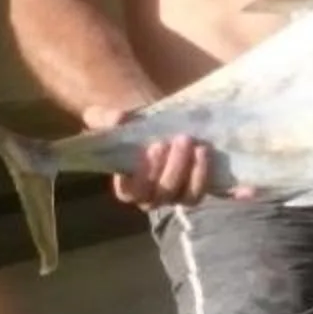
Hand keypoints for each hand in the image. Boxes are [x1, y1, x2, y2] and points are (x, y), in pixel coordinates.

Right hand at [94, 108, 217, 209]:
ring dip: (193, 173)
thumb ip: (106, 117)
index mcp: (127, 185)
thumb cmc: (132, 123)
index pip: (129, 192)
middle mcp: (151, 196)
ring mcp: (176, 194)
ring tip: (196, 146)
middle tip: (179, 140)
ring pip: (185, 196)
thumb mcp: (113, 117)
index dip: (140, 176)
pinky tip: (205, 151)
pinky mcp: (196, 187)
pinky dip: (206, 173)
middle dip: (172, 168)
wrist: (160, 119)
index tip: (150, 148)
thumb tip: (119, 118)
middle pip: (161, 194)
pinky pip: (203, 190)